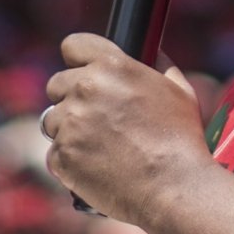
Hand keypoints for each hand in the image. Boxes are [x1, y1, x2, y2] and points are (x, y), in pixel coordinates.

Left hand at [42, 34, 211, 230]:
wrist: (173, 187)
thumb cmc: (181, 140)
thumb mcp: (179, 91)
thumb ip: (159, 65)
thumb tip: (151, 50)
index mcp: (112, 66)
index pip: (73, 46)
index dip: (78, 60)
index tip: (82, 72)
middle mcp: (85, 89)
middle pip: (57, 84)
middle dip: (71, 98)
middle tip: (97, 120)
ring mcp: (69, 123)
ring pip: (52, 120)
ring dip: (68, 130)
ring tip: (99, 147)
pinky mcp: (61, 155)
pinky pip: (55, 153)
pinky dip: (70, 161)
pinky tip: (95, 167)